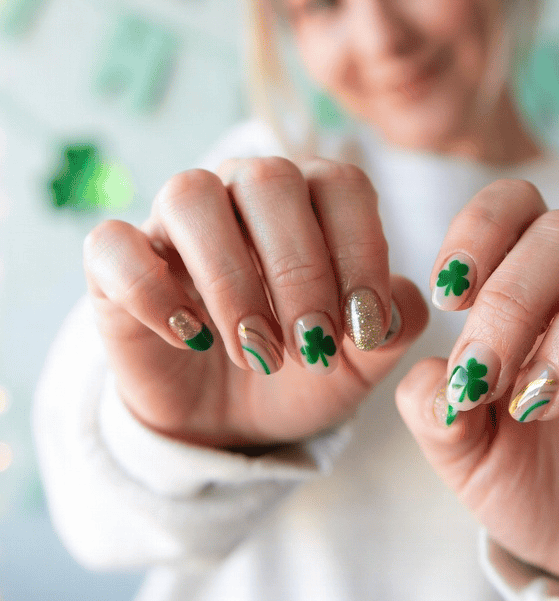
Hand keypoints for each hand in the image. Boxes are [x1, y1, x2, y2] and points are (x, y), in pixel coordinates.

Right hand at [83, 156, 427, 448]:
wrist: (227, 421)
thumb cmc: (300, 370)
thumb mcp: (360, 360)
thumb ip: (394, 325)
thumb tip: (401, 302)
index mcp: (309, 198)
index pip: (341, 183)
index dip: (360, 249)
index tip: (367, 327)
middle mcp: (240, 190)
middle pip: (269, 179)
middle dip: (300, 270)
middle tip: (315, 347)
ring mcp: (172, 221)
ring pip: (191, 196)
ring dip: (231, 279)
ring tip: (259, 351)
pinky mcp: (114, 262)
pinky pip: (115, 244)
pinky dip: (153, 292)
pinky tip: (191, 339)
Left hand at [395, 179, 558, 600]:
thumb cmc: (534, 483)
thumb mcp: (465, 456)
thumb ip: (437, 411)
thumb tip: (434, 371)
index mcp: (539, 290)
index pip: (520, 207)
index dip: (481, 230)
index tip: (447, 296)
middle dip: (514, 300)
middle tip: (485, 376)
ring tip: (539, 403)